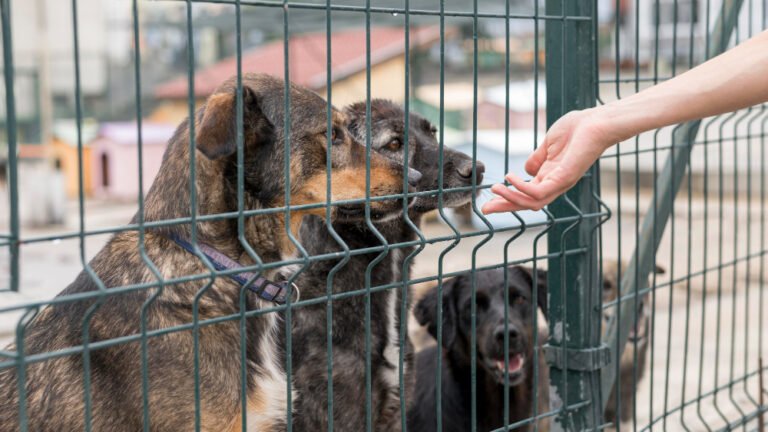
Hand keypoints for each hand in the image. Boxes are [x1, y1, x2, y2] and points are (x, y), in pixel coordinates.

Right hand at [482, 108, 616, 213]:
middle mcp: (555, 184)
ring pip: (531, 202)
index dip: (507, 197)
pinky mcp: (563, 178)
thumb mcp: (548, 144)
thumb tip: (525, 170)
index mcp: (550, 176)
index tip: (489, 199)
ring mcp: (560, 183)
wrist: (596, 122)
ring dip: (510, 198)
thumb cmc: (576, 129)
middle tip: (484, 209)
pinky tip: (510, 178)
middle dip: (505, 206)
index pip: (526, 194)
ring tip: (494, 189)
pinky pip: (539, 192)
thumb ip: (537, 158)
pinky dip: (522, 188)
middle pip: (526, 203)